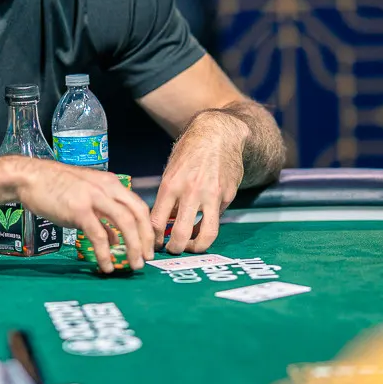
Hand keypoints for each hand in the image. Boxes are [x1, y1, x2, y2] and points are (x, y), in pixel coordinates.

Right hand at [17, 160, 153, 272]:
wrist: (29, 178)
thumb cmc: (55, 188)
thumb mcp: (86, 197)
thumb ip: (102, 216)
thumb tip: (115, 238)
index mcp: (111, 184)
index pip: (139, 205)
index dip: (148, 227)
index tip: (149, 246)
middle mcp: (107, 188)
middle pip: (138, 213)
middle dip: (146, 239)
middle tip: (147, 259)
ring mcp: (94, 197)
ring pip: (125, 223)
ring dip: (133, 247)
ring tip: (135, 265)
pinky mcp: (79, 209)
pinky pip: (99, 235)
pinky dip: (105, 253)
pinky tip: (106, 266)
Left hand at [151, 112, 245, 254]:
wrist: (219, 133)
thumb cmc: (190, 151)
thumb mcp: (171, 170)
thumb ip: (168, 197)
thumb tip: (163, 225)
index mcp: (171, 184)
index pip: (157, 222)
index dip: (155, 239)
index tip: (155, 243)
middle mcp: (191, 191)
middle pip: (181, 235)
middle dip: (175, 249)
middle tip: (173, 250)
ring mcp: (212, 195)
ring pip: (206, 235)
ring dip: (196, 247)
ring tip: (192, 246)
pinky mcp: (228, 196)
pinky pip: (217, 218)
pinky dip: (209, 224)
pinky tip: (204, 221)